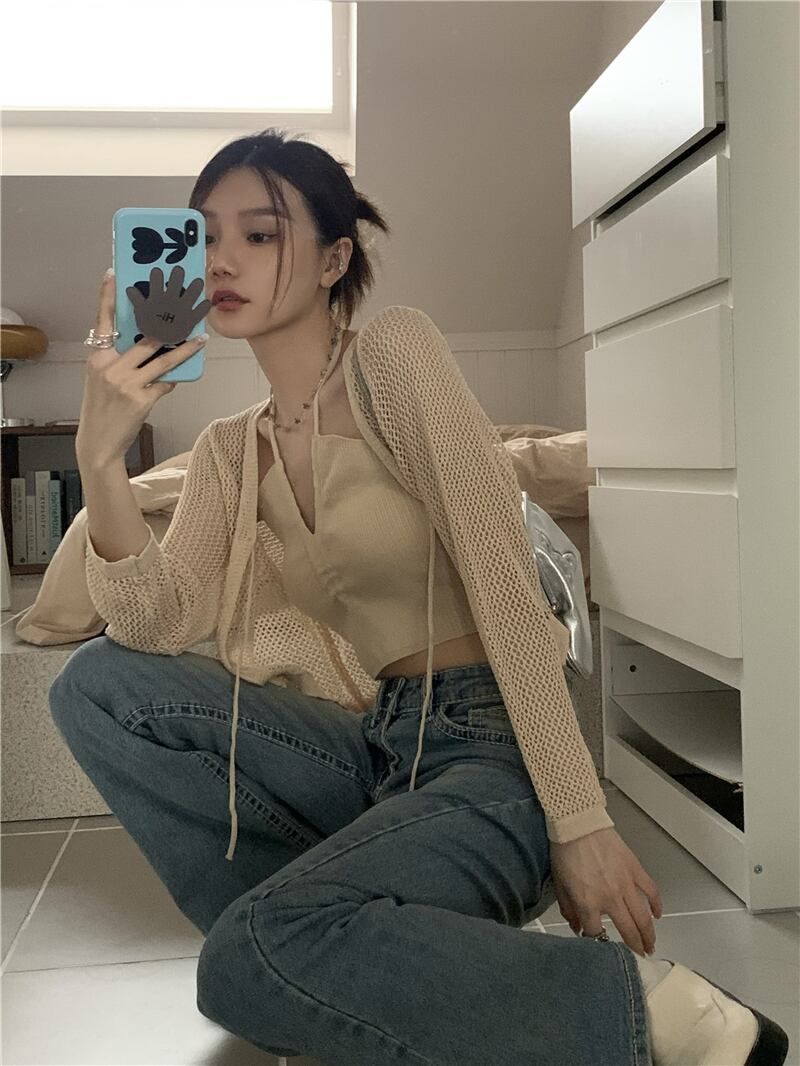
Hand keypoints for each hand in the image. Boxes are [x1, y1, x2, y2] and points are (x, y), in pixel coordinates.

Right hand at [75, 270, 207, 468]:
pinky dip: (173, 379)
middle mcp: (110, 367)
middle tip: (185, 307)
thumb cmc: (102, 408)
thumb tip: (150, 345)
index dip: (107, 297)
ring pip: (163, 359)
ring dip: (185, 349)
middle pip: (145, 338)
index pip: (102, 322)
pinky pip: (165, 383)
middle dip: (168, 322)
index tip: (113, 274)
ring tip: (201, 339)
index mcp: (97, 358)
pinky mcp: (141, 399)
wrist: (98, 442)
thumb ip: (120, 361)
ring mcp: (126, 383)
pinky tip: (180, 376)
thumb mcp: (103, 379)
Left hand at [549, 827, 662, 957]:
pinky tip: (657, 915)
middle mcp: (609, 898)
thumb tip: (577, 928)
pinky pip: (651, 891)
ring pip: (642, 917)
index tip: (601, 947)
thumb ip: (568, 910)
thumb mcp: (559, 884)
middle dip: (634, 948)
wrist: (578, 824)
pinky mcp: (635, 870)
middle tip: (639, 957)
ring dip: (649, 935)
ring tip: (651, 946)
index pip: (596, 934)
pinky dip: (657, 905)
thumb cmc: (565, 852)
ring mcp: (625, 884)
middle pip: (627, 931)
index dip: (598, 944)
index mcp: (588, 903)